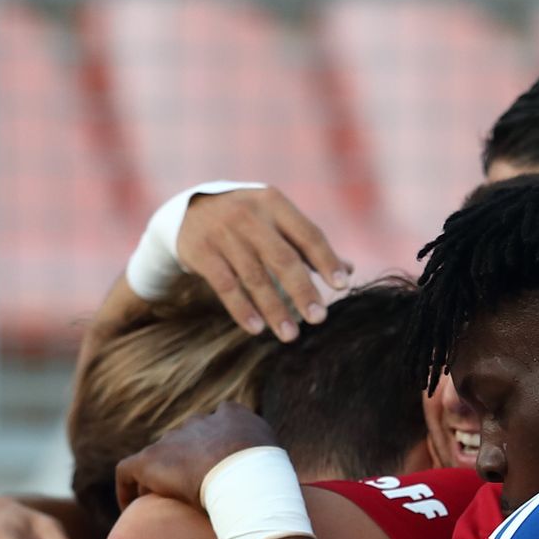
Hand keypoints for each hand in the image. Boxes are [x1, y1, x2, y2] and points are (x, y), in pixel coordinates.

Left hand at [115, 403, 280, 511]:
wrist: (247, 480)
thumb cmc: (274, 483)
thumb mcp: (283, 469)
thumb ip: (274, 470)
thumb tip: (281, 497)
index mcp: (235, 416)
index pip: (220, 424)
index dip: (216, 448)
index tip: (216, 468)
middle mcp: (202, 420)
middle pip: (187, 439)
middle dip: (186, 462)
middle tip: (188, 491)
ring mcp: (174, 438)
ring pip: (161, 456)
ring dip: (160, 477)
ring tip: (158, 503)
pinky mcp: (151, 458)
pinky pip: (129, 471)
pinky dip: (128, 488)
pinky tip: (130, 507)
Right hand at [178, 186, 351, 340]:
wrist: (188, 210)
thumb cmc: (247, 222)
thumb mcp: (276, 222)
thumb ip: (308, 245)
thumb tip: (349, 270)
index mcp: (274, 204)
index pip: (307, 234)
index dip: (326, 260)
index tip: (342, 286)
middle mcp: (249, 215)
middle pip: (282, 258)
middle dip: (303, 290)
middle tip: (319, 318)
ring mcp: (223, 232)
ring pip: (255, 276)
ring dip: (274, 309)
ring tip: (290, 335)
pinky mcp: (201, 251)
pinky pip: (225, 285)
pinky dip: (242, 309)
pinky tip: (256, 329)